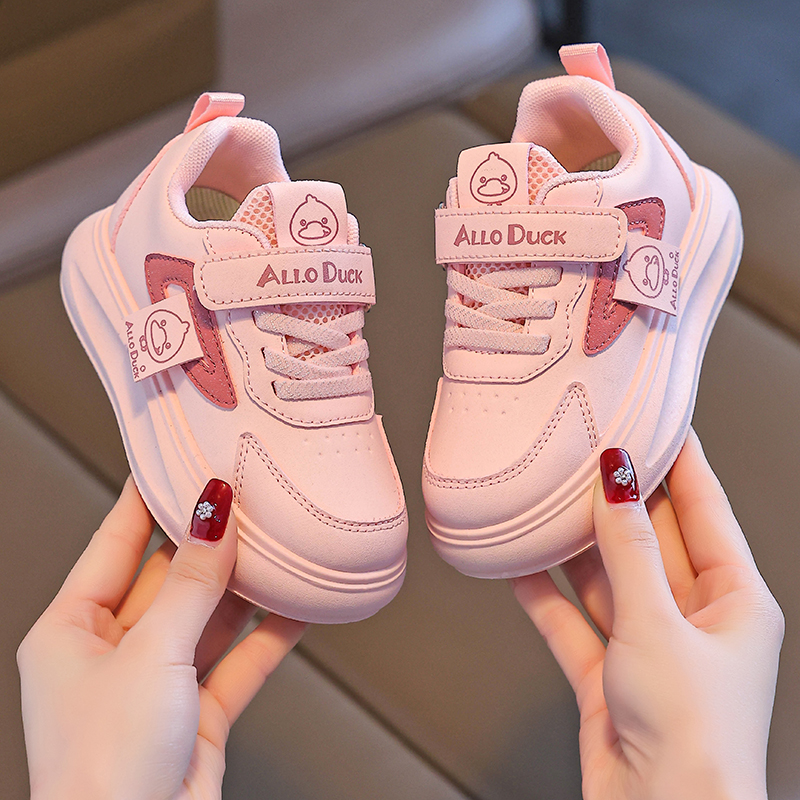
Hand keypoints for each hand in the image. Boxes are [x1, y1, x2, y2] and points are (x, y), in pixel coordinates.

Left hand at [18, 477, 305, 799]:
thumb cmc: (106, 768)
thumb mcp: (151, 654)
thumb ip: (192, 583)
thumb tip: (213, 515)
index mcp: (70, 631)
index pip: (114, 543)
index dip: (147, 499)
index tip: (178, 460)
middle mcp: (111, 652)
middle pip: (168, 577)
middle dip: (207, 540)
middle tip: (244, 497)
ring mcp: (157, 681)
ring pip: (208, 616)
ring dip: (243, 585)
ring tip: (278, 542)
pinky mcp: (196, 711)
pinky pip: (238, 659)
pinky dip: (269, 634)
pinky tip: (298, 605)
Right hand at [513, 430, 783, 799]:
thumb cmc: (694, 737)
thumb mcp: (658, 623)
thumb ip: (630, 548)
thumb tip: (617, 478)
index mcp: (736, 600)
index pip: (705, 507)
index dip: (679, 458)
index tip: (652, 416)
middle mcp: (694, 618)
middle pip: (650, 538)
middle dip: (617, 497)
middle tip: (583, 450)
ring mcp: (649, 645)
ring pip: (607, 576)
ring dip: (575, 545)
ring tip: (544, 499)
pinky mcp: (609, 674)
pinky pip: (572, 619)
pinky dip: (545, 595)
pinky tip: (518, 566)